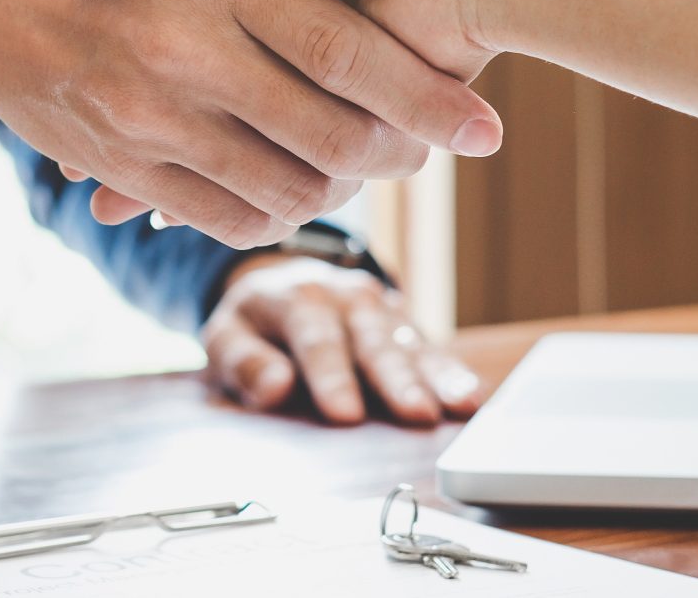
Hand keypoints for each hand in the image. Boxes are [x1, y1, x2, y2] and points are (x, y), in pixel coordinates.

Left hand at [203, 254, 483, 424]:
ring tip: (459, 406)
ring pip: (409, 343)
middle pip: (372, 339)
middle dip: (395, 378)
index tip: (346, 415)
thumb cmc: (255, 323)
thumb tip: (273, 388)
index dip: (331, 377)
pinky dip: (452, 374)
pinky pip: (431, 350)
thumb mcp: (226, 335)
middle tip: (415, 414)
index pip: (315, 338)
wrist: (284, 283)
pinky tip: (471, 399)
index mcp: (296, 297)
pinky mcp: (404, 325)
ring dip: (434, 376)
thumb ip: (242, 361)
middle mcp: (345, 297)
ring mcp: (380, 309)